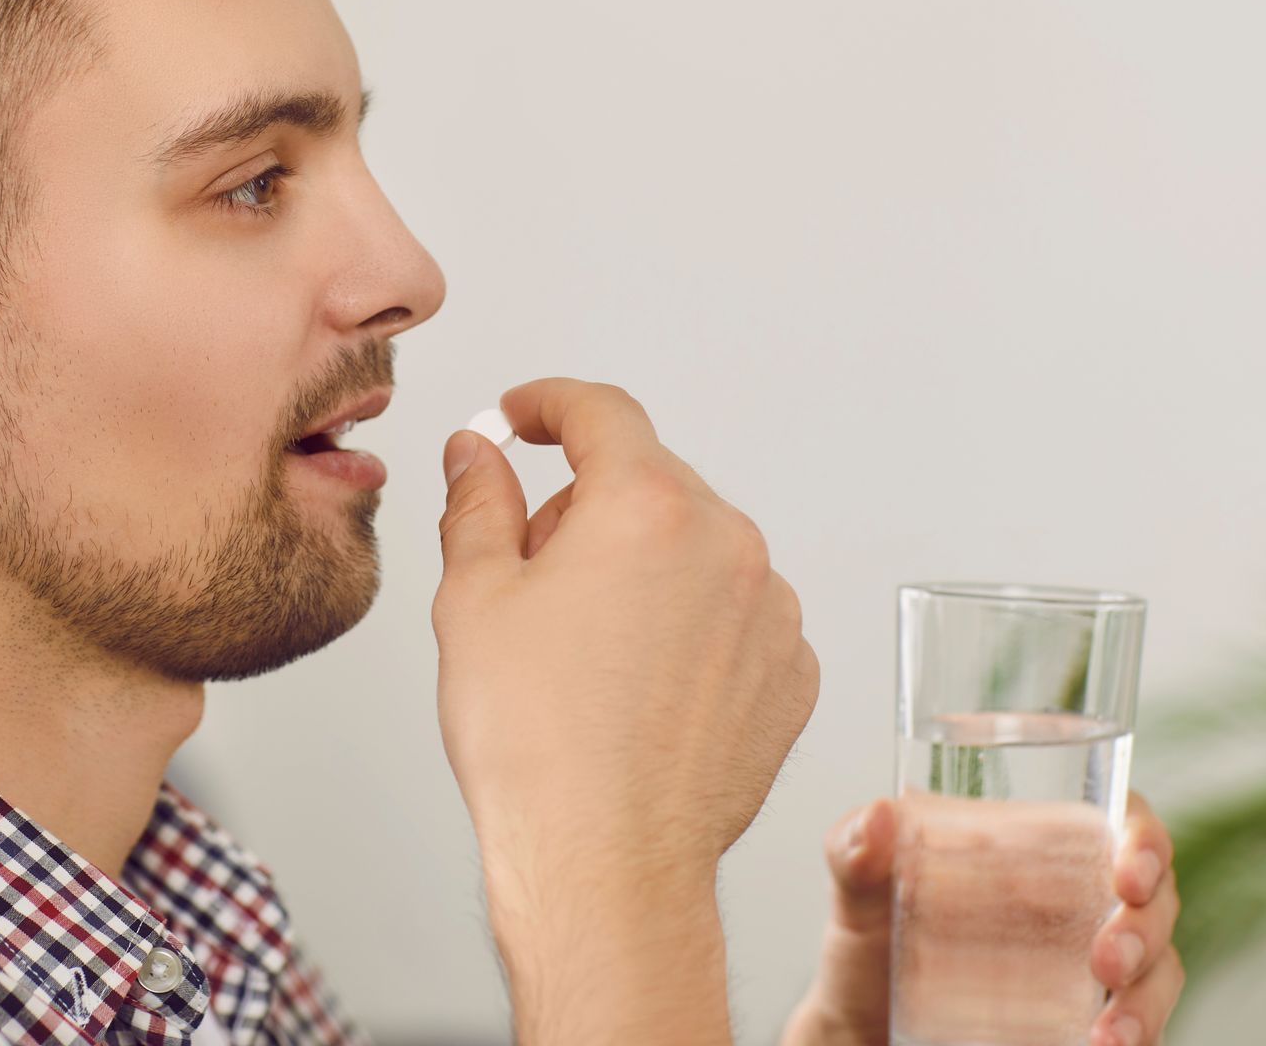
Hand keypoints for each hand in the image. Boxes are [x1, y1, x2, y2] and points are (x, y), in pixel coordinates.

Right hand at [433, 378, 820, 880]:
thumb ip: (479, 501)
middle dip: (585, 506)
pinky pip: (732, 613)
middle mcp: (727, 543)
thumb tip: (480, 453)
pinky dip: (687, 624)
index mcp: (646, 507)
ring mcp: (771, 611)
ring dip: (641, 566)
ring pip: (694, 548)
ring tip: (584, 648)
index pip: (600, 412)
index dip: (548, 404)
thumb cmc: (536, 742)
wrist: (605, 860)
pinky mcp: (791, 673)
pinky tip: (636, 683)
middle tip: (528, 572)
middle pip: (647, 482)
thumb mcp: (474, 598)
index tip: (522, 416)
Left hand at [781, 789, 1183, 1045]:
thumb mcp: (857, 893)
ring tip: (1109, 1032)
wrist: (861, 1024)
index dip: (1143, 840)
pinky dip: (1137, 1035)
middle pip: (1153, 899)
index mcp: (1040, 849)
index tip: (1128, 874)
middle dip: (1145, 928)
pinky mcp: (1091, 1019)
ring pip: (1159, 970)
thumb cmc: (873, 940)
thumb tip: (876, 818)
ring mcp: (1092, 965)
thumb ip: (854, 852)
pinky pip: (1139, 1025)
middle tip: (1107, 960)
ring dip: (1146, 999)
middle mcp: (1079, 901)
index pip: (1119, 821)